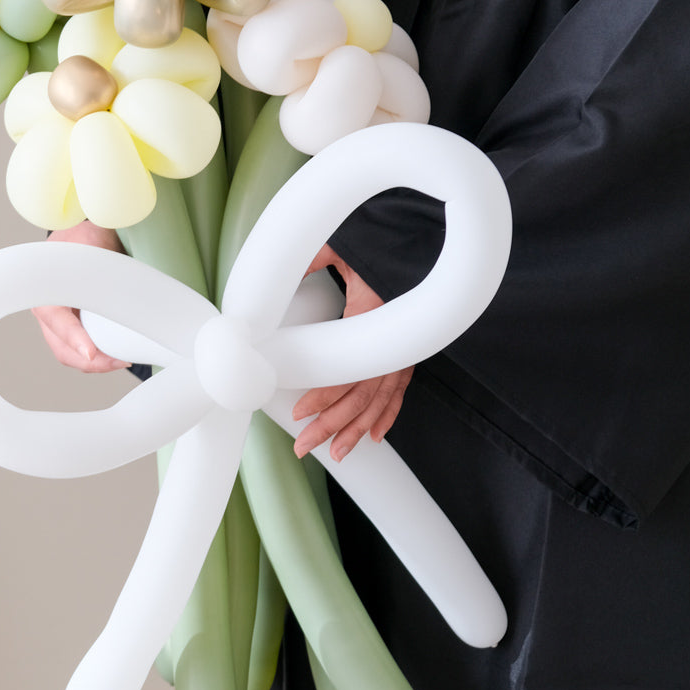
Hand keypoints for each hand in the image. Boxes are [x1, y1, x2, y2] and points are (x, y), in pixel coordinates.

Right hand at [31, 223, 129, 371]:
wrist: (81, 235)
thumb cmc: (83, 238)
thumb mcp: (92, 242)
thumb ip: (100, 260)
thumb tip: (116, 284)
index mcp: (45, 290)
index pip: (57, 320)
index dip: (74, 338)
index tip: (91, 353)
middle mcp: (46, 309)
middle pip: (63, 348)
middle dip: (91, 361)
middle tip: (120, 361)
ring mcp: (56, 321)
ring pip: (70, 354)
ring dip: (95, 363)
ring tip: (123, 360)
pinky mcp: (70, 326)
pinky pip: (79, 349)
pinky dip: (97, 356)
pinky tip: (117, 354)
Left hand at [291, 244, 412, 461]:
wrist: (420, 235)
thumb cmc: (380, 239)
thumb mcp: (339, 245)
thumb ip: (307, 260)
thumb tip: (269, 278)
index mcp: (374, 315)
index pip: (348, 370)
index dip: (324, 396)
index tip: (299, 413)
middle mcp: (392, 339)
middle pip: (362, 395)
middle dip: (333, 425)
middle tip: (305, 446)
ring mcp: (404, 347)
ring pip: (381, 399)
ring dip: (357, 429)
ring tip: (336, 453)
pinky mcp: (410, 349)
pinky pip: (400, 389)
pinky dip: (387, 414)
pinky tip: (374, 436)